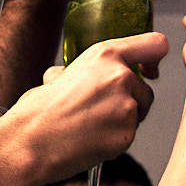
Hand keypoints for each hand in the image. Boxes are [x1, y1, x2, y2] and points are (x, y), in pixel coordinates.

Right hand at [3, 33, 168, 181]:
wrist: (30, 141)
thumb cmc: (39, 111)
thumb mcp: (59, 74)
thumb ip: (85, 70)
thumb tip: (82, 75)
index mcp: (105, 55)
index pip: (154, 44)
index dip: (153, 58)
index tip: (149, 68)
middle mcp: (121, 77)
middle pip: (146, 90)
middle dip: (130, 101)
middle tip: (99, 111)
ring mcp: (127, 106)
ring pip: (139, 114)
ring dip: (123, 120)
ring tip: (90, 125)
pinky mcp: (127, 133)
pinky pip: (130, 135)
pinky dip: (115, 140)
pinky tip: (91, 139)